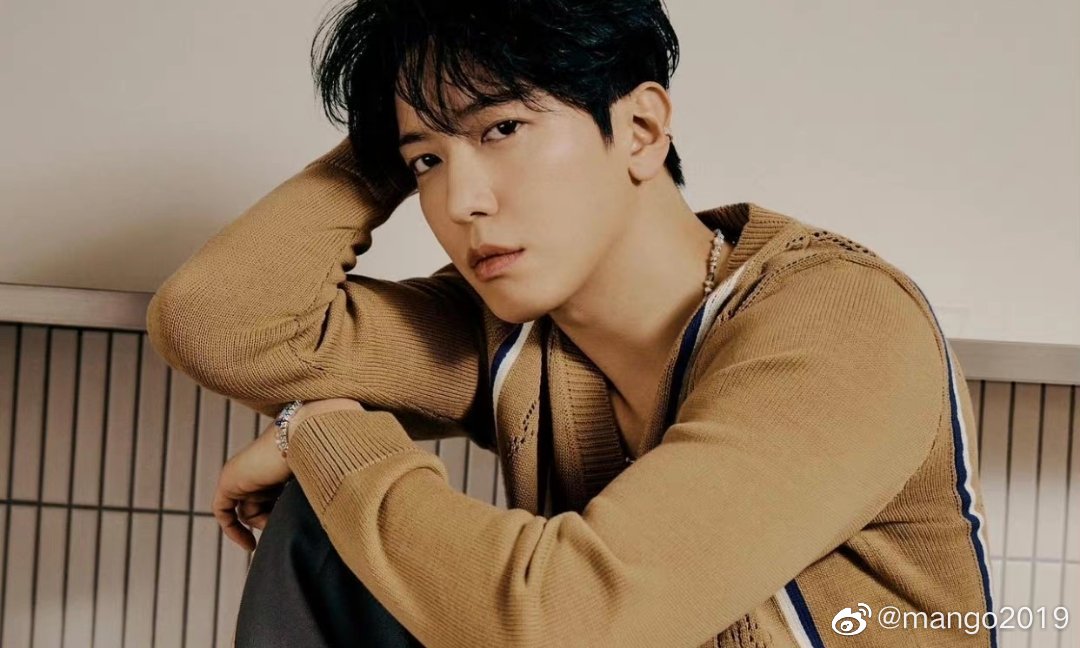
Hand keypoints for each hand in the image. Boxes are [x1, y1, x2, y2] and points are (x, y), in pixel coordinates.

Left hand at [212, 398, 363, 550]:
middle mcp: (261, 467)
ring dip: (262, 525)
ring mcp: (244, 473)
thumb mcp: (324, 478)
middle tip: (288, 532)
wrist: (310, 431)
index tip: (294, 531)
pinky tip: (249, 545)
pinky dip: (232, 530)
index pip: (275, 496)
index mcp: (279, 464)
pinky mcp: (230, 480)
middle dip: (274, 521)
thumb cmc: (325, 452)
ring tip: (281, 525)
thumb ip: (323, 493)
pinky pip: (223, 511)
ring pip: (247, 511)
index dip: (282, 515)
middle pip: (261, 505)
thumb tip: (342, 521)